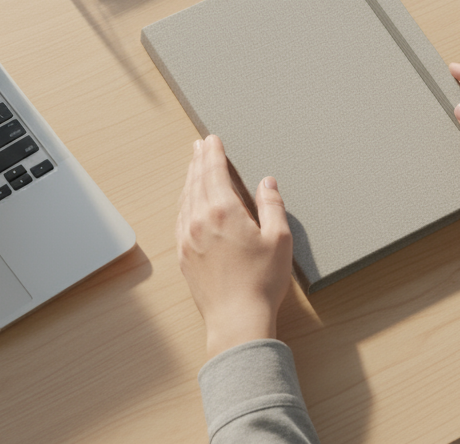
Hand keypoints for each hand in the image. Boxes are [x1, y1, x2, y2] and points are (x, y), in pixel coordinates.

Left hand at [177, 135, 293, 357]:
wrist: (236, 319)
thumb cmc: (261, 282)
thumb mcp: (279, 240)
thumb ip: (272, 206)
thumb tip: (266, 183)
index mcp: (224, 211)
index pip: (214, 172)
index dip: (214, 153)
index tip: (212, 139)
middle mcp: (200, 220)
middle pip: (197, 181)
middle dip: (198, 160)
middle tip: (199, 145)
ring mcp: (188, 238)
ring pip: (186, 199)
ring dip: (190, 179)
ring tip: (193, 167)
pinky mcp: (184, 255)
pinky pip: (180, 219)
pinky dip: (184, 203)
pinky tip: (188, 202)